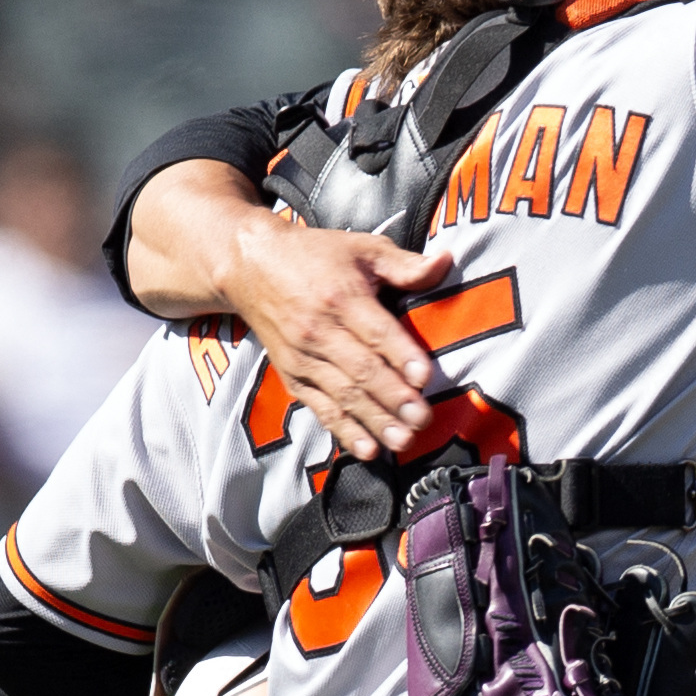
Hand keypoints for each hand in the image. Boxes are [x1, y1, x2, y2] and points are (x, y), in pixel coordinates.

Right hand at [220, 213, 451, 460]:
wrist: (249, 266)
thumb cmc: (314, 255)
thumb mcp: (361, 247)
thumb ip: (403, 263)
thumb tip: (446, 261)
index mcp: (341, 297)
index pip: (376, 331)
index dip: (401, 355)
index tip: (424, 376)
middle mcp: (319, 331)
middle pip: (361, 370)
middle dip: (394, 398)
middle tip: (423, 418)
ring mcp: (304, 358)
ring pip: (343, 395)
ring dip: (375, 420)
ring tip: (403, 440)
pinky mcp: (293, 377)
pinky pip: (321, 408)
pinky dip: (344, 431)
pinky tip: (368, 449)